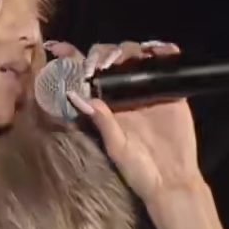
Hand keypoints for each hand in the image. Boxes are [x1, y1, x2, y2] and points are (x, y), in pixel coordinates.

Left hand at [49, 40, 200, 201]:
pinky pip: (167, 64)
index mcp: (105, 103)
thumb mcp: (117, 147)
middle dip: (105, 54)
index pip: (85, 74)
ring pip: (137, 56)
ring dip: (133, 49)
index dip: (71, 57)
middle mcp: (123, 92)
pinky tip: (164, 51)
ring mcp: (148, 88)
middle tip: (105, 65)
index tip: (57, 48)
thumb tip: (75, 95)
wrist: (172, 181)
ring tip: (133, 55)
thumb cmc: (139, 170)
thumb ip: (101, 121)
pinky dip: (165, 52)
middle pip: (111, 58)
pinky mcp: (170, 90)